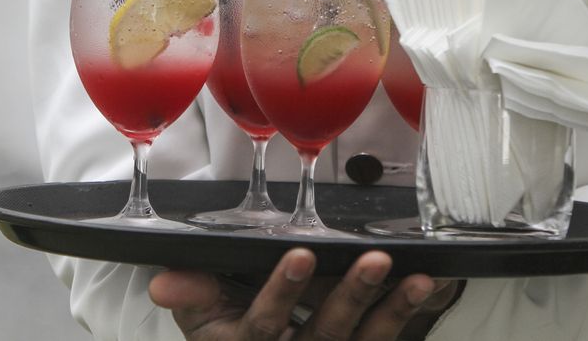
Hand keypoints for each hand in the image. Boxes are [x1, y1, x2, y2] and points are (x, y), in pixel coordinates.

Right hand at [149, 248, 458, 339]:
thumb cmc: (228, 336)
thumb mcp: (202, 321)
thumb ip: (190, 296)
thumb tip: (163, 282)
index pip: (265, 325)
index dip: (283, 293)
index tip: (302, 255)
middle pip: (324, 335)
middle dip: (349, 297)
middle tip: (373, 261)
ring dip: (390, 310)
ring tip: (413, 278)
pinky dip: (404, 314)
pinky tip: (424, 286)